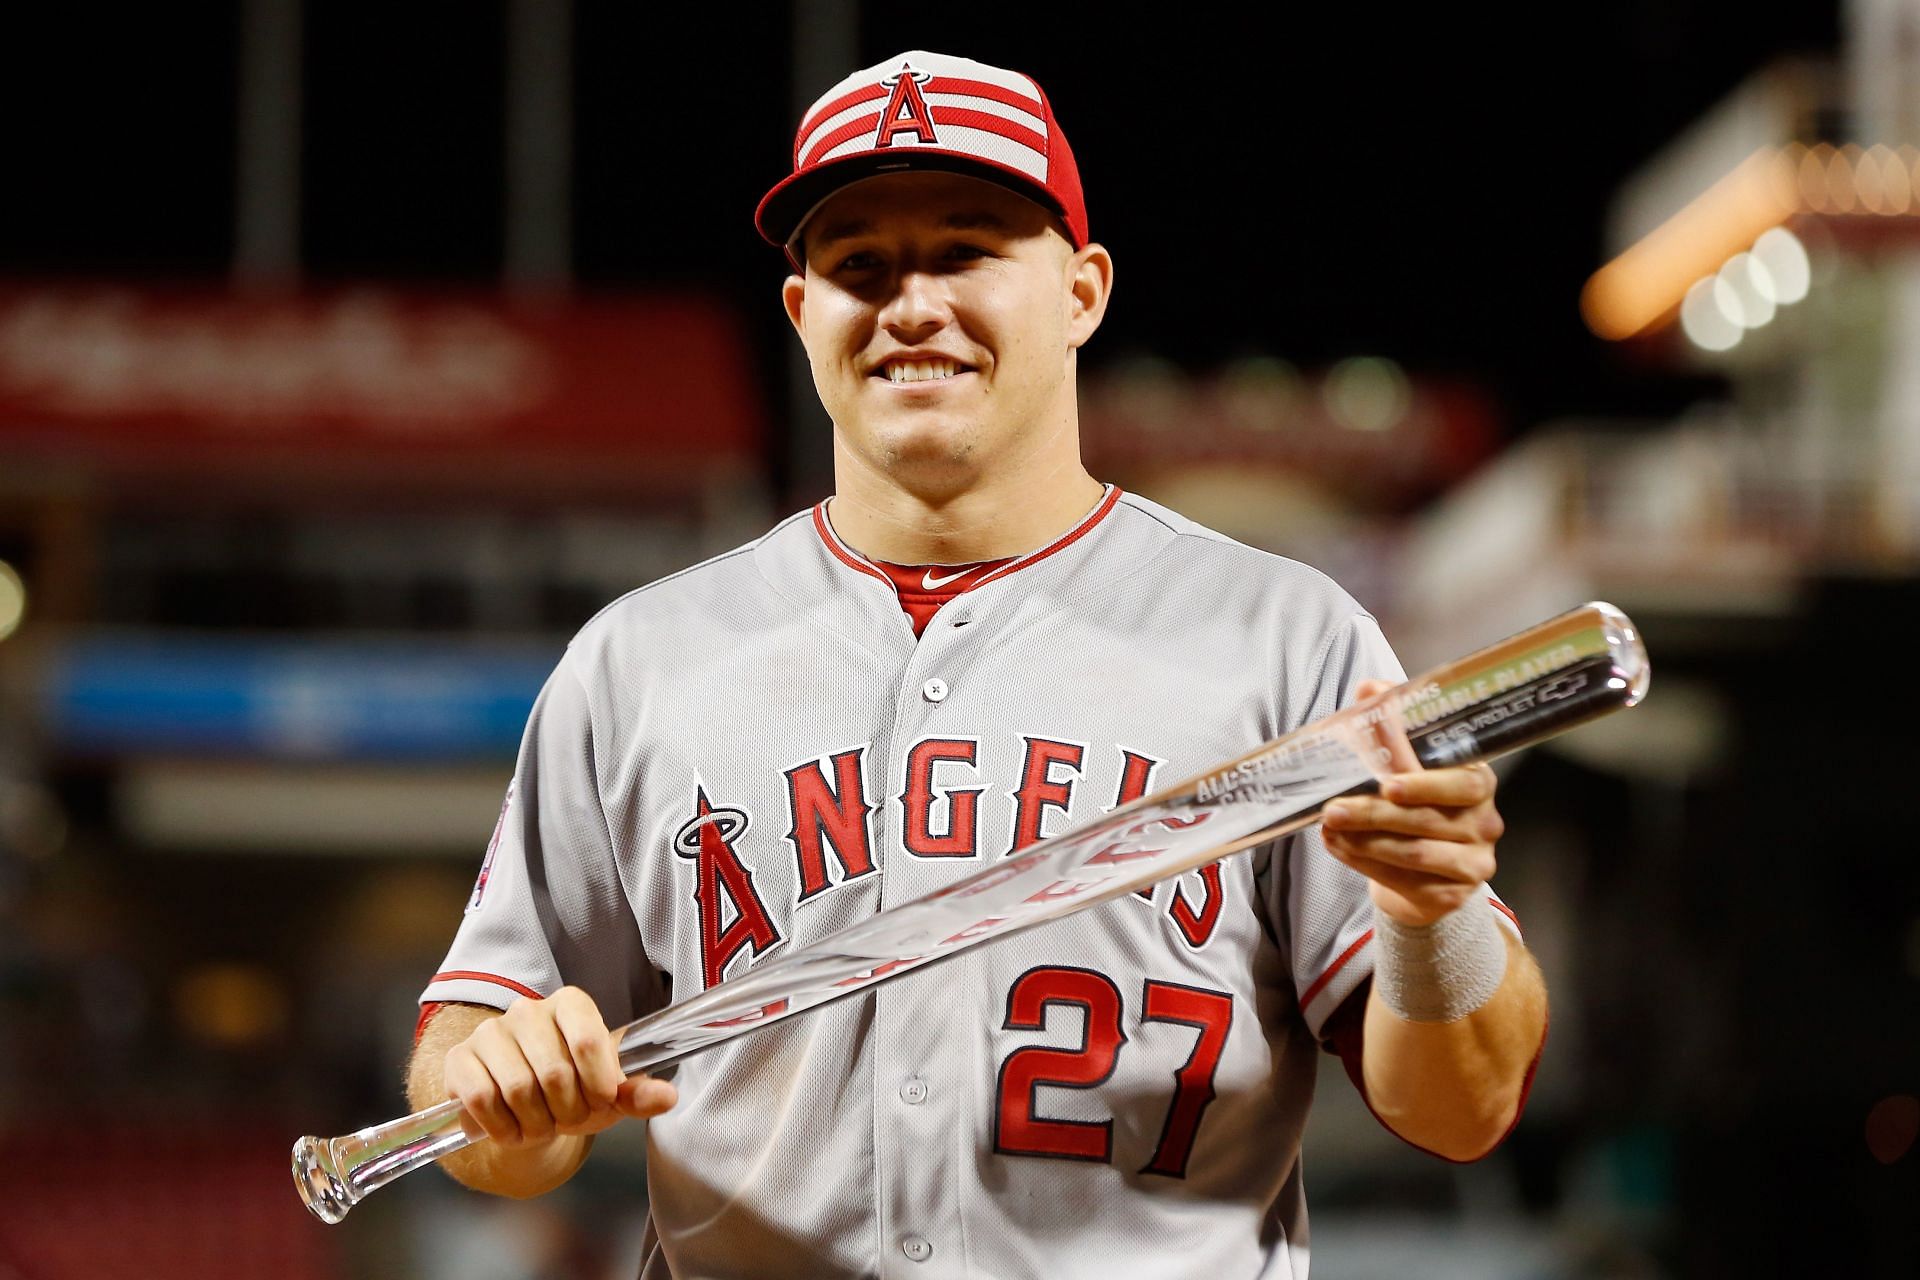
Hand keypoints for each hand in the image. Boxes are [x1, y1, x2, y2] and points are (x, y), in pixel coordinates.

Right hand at [442, 987, 677, 1147]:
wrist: (522, 1108)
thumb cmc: (572, 1093)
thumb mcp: (608, 1094)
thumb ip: (638, 1094)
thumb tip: (668, 1097)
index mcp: (571, 1005)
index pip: (590, 1041)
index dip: (599, 1084)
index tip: (602, 1101)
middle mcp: (527, 1010)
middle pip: (554, 1072)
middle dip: (567, 1112)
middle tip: (568, 1120)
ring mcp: (490, 1032)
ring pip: (518, 1089)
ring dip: (535, 1124)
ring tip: (541, 1125)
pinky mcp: (460, 1059)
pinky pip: (481, 1099)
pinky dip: (502, 1128)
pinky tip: (512, 1129)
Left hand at [1320, 677, 1504, 926]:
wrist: (1425, 868)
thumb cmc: (1415, 802)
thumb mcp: (1407, 762)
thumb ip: (1392, 724)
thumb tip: (1369, 689)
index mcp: (1478, 781)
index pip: (1463, 782)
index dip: (1425, 785)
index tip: (1388, 784)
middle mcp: (1485, 822)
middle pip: (1426, 821)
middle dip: (1373, 814)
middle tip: (1332, 809)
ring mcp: (1473, 862)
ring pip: (1413, 854)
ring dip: (1364, 841)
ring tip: (1329, 828)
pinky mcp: (1452, 894)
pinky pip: (1404, 881)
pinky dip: (1365, 864)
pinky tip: (1339, 847)